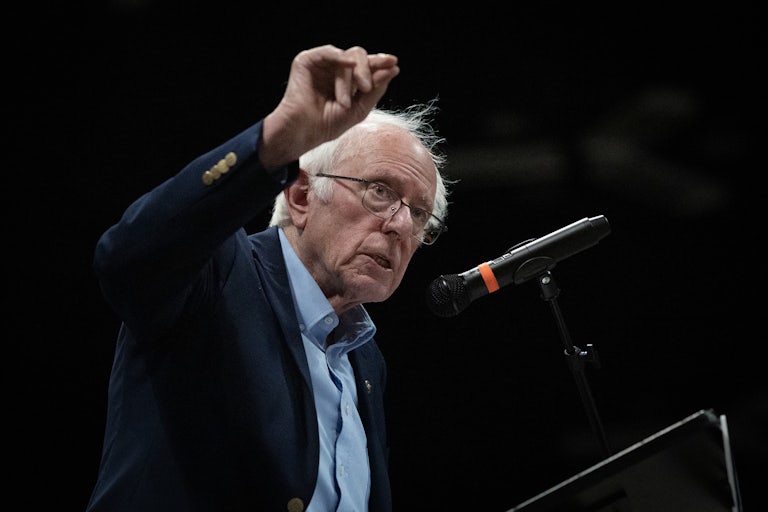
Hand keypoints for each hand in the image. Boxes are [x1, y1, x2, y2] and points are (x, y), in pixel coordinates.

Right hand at [260, 45, 399, 168]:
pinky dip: (339, 56)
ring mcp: (321, 64)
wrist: (305, 132)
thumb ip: (376, 89)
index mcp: (349, 79)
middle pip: (359, 56)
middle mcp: (336, 69)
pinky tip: (348, 63)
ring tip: (344, 102)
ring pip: (346, 58)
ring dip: (348, 80)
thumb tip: (393, 69)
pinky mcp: (306, 62)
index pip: (368, 65)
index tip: (394, 64)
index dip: (380, 63)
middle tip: (365, 88)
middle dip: (367, 71)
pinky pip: (327, 52)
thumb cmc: (329, 124)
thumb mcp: (360, 108)